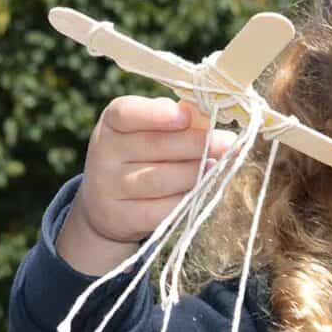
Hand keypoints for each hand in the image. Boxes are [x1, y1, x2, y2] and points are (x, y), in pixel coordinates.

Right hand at [59, 97, 234, 274]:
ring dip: (194, 173)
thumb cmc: (139, 155)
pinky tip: (201, 192)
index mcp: (111, 123)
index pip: (126, 113)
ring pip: (160, 179)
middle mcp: (104, 154)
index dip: (155, 114)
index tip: (185, 116)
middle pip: (154, 147)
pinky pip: (160, 210)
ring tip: (217, 166)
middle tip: (228, 143)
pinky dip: (185, 200)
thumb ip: (173, 120)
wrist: (106, 203)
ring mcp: (108, 188)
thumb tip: (206, 117)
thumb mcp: (145, 131)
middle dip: (196, 144)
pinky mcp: (120, 218)